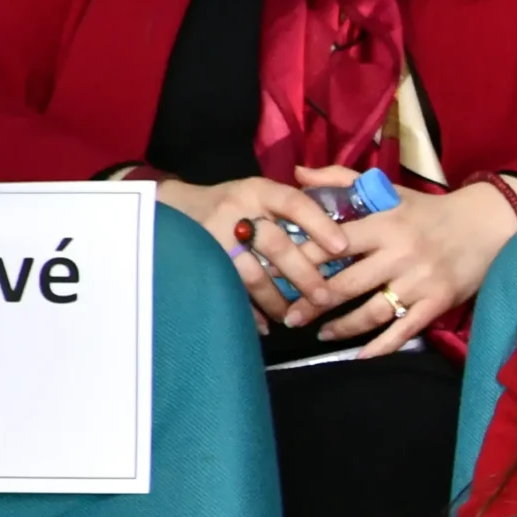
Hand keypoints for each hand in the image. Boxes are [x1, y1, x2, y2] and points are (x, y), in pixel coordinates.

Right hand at [157, 173, 360, 333]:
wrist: (174, 207)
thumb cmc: (236, 203)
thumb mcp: (262, 192)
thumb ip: (300, 203)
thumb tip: (339, 231)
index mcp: (259, 191)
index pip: (293, 203)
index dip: (319, 224)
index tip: (342, 247)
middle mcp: (237, 211)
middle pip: (275, 245)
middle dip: (303, 274)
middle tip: (324, 298)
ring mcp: (215, 237)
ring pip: (251, 274)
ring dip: (276, 299)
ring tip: (295, 317)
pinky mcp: (201, 262)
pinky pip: (228, 290)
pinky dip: (247, 310)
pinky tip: (264, 325)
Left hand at [307, 170, 516, 355]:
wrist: (485, 225)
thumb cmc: (429, 210)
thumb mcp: (387, 190)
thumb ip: (341, 179)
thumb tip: (298, 173)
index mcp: (383, 223)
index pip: (333, 244)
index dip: (300, 259)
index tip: (274, 272)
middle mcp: (399, 253)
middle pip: (346, 284)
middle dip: (313, 302)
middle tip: (288, 315)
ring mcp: (419, 281)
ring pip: (372, 311)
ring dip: (342, 327)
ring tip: (319, 333)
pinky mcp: (436, 303)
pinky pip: (404, 330)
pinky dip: (381, 346)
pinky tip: (359, 355)